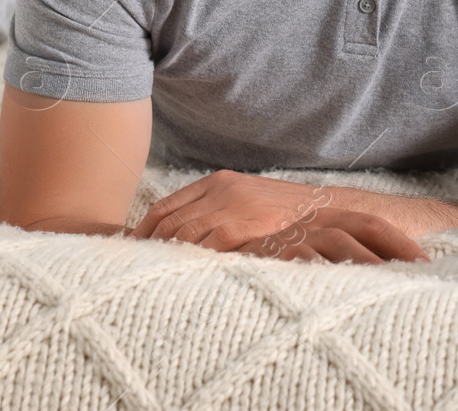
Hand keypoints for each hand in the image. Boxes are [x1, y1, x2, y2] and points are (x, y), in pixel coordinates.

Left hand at [128, 170, 428, 263]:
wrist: (326, 212)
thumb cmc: (286, 213)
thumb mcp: (247, 200)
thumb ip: (216, 210)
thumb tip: (182, 236)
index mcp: (217, 181)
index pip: (165, 206)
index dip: (143, 230)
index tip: (131, 250)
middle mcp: (221, 190)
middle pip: (168, 221)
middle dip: (148, 247)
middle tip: (134, 270)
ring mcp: (233, 207)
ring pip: (183, 235)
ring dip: (167, 256)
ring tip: (154, 276)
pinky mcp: (246, 225)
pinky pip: (207, 246)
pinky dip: (192, 260)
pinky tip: (185, 274)